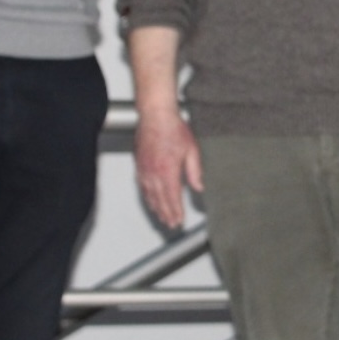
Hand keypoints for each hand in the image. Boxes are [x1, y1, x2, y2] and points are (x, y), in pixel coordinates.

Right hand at [135, 104, 201, 228]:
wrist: (155, 115)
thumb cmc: (173, 128)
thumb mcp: (192, 150)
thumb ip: (195, 171)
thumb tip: (199, 186)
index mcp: (168, 171)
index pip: (173, 197)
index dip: (176, 211)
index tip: (179, 220)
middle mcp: (154, 173)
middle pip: (160, 200)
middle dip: (166, 214)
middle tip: (171, 224)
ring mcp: (145, 169)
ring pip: (149, 195)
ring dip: (156, 208)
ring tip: (162, 217)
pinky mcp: (139, 165)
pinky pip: (142, 186)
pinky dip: (147, 196)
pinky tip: (150, 200)